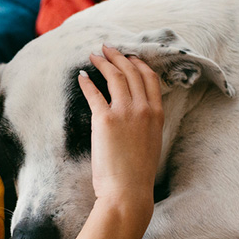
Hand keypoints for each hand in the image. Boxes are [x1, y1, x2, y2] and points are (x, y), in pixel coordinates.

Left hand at [78, 45, 163, 208]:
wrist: (128, 190)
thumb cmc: (137, 173)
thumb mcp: (151, 143)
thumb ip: (146, 124)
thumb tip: (136, 115)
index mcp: (157, 114)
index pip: (150, 78)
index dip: (138, 63)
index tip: (129, 56)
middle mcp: (143, 109)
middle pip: (131, 72)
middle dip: (118, 56)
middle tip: (107, 48)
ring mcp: (125, 112)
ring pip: (115, 77)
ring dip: (103, 62)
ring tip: (94, 55)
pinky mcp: (105, 119)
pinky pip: (94, 93)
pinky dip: (87, 81)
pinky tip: (82, 76)